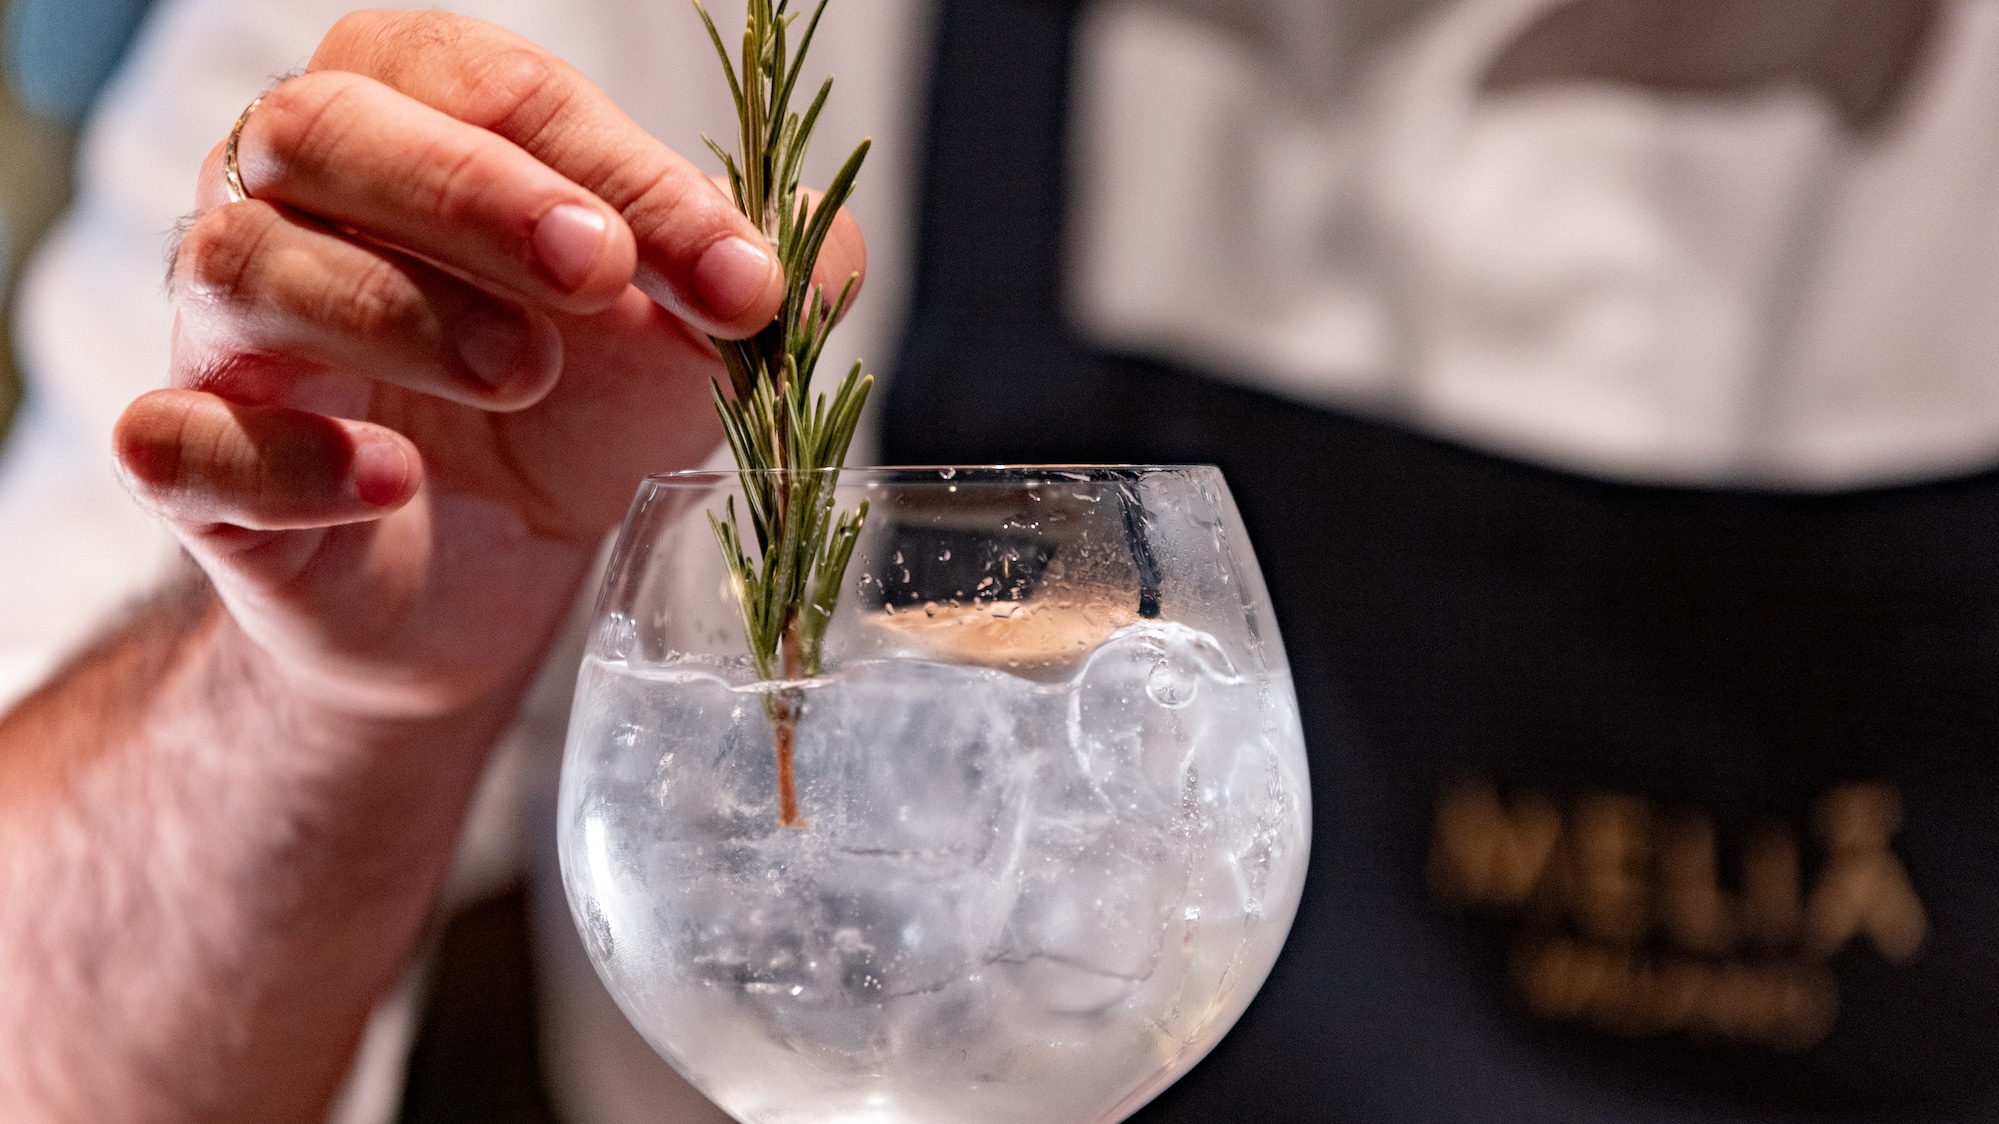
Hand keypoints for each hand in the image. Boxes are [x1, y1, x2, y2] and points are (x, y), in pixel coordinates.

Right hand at [114, 9, 866, 719]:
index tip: (738, 275)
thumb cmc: (568, 417)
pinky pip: (179, 441)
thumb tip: (825, 248)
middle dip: (471, 193)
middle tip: (600, 274)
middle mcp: (291, 202)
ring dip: (397, 312)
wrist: (480, 579)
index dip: (619, 167)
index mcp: (412, 125)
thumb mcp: (682, 344)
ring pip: (242, 265)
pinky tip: (390, 481)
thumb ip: (752, 281)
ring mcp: (229, 337)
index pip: (487, 88)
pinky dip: (284, 456)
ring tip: (522, 373)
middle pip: (322, 130)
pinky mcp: (201, 473)